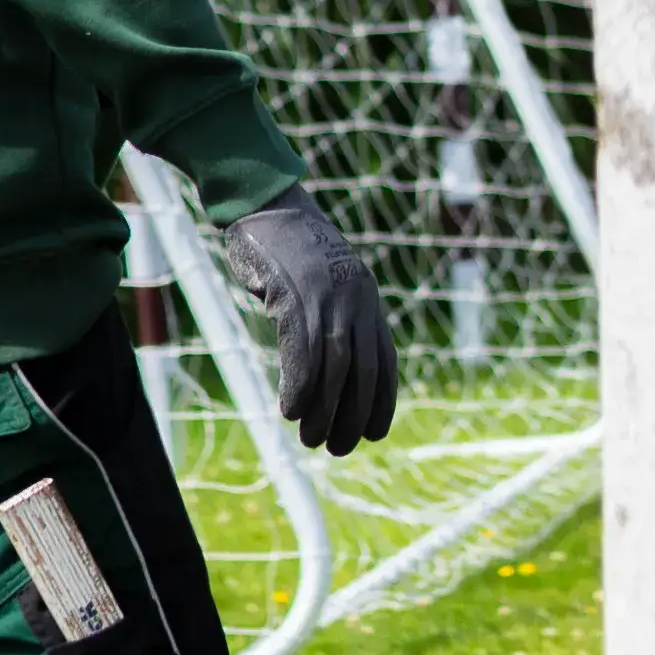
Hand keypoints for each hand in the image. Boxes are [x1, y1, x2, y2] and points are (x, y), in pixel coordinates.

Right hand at [229, 191, 398, 455]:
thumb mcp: (326, 285)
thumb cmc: (292, 251)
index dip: (382, 402)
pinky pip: (302, 350)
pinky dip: (298, 386)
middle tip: (335, 448)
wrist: (269, 206)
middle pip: (363, 372)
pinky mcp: (295, 292)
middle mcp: (356, 300)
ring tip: (309, 439)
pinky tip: (289, 410)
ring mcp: (328, 296)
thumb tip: (336, 370)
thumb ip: (337, 319)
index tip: (373, 435)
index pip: (385, 362)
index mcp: (367, 300)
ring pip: (335, 368)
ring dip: (323, 410)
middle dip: (352, 416)